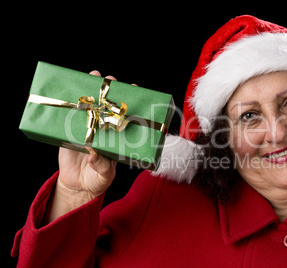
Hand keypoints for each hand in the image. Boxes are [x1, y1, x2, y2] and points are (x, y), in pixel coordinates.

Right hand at [44, 71, 117, 222]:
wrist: (77, 185)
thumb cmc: (97, 180)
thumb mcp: (104, 176)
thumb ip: (102, 167)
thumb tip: (94, 156)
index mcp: (117, 138)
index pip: (127, 116)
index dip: (131, 103)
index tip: (135, 89)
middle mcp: (104, 129)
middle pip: (109, 106)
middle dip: (111, 91)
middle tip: (112, 80)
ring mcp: (88, 128)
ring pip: (92, 106)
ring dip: (92, 90)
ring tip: (94, 76)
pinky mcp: (71, 131)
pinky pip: (72, 115)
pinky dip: (72, 102)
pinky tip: (71, 90)